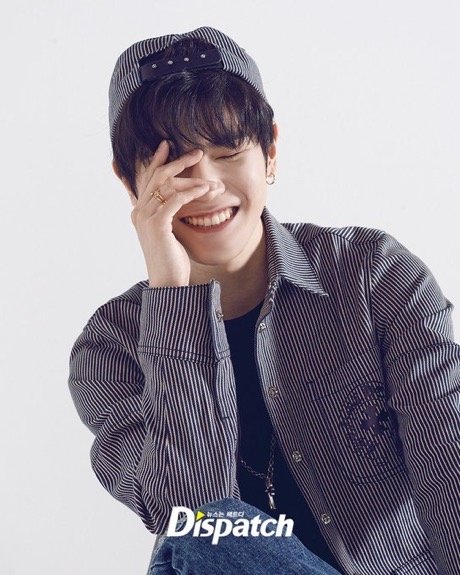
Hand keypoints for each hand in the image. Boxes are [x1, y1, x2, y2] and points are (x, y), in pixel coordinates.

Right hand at [129, 140, 223, 286]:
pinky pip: (175, 200)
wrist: (167, 283)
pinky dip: (191, 192)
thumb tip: (179, 202)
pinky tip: (206, 190)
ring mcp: (145, 217)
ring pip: (168, 186)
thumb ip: (169, 215)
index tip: (167, 146)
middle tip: (196, 152)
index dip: (157, 161)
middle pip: (157, 177)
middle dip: (177, 162)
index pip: (148, 180)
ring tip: (211, 178)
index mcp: (140, 212)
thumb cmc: (172, 260)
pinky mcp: (156, 225)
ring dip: (192, 180)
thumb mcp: (169, 233)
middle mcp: (139, 212)